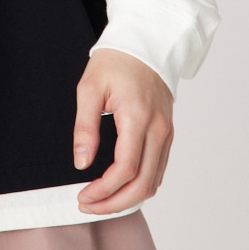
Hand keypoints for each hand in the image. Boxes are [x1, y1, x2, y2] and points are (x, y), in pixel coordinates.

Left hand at [73, 48, 173, 214]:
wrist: (143, 43)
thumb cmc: (114, 62)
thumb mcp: (89, 88)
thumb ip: (85, 127)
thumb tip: (81, 163)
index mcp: (137, 117)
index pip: (125, 169)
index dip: (104, 190)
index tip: (83, 196)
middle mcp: (158, 129)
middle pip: (143, 184)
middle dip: (115, 203)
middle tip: (89, 206)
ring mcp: (166, 132)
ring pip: (154, 181)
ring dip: (129, 198)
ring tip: (102, 201)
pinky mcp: (167, 133)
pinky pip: (158, 169)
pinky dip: (141, 185)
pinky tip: (121, 187)